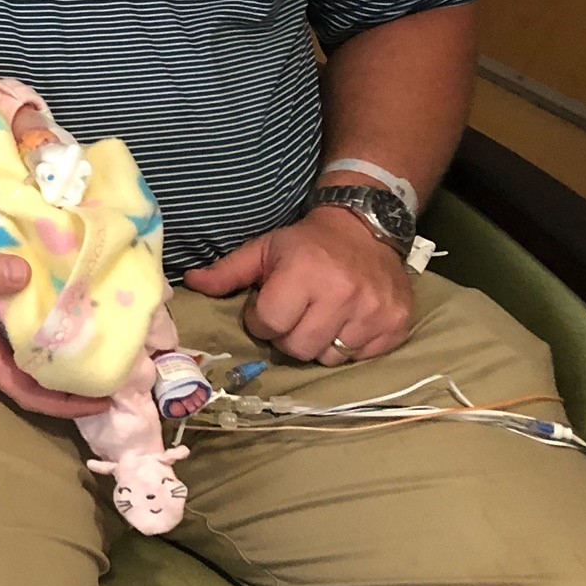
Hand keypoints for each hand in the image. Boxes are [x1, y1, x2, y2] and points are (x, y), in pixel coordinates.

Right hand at [0, 242, 108, 418]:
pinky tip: (78, 286)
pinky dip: (58, 304)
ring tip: (115, 322)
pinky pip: (34, 310)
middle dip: (83, 370)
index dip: (66, 403)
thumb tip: (27, 273)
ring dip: (75, 336)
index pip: (29, 390)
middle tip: (129, 358)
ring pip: (42, 340)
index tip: (106, 401)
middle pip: (44, 369)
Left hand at [183, 205, 413, 364]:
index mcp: (304, 273)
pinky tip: (344, 323)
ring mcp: (373, 312)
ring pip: (330, 358)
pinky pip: (361, 357)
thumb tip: (190, 283)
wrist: (365, 228)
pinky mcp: (396, 325)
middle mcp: (341, 294)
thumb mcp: (264, 249)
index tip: (268, 306)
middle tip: (294, 316)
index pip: (269, 323)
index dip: (262, 320)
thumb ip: (228, 271)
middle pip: (298, 348)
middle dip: (288, 336)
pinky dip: (348, 347)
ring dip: (318, 344)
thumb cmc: (307, 243)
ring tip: (319, 319)